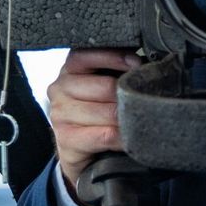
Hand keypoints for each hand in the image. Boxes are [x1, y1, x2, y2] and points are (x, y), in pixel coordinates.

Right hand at [47, 48, 139, 194]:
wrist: (81, 149)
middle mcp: (60, 89)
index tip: (137, 64)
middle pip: (105, 86)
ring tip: (141, 120)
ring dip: (128, 118)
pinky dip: (123, 137)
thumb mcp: (105, 86)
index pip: (87, 55)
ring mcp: (60, 114)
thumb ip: (118, 71)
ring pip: (108, 112)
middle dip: (129, 95)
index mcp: (70, 70)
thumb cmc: (99, 111)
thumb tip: (146, 65)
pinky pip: (105, 135)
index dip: (115, 58)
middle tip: (146, 99)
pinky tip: (131, 138)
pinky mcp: (67, 139)